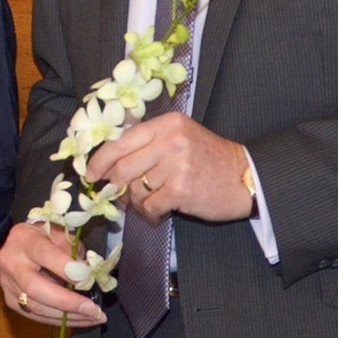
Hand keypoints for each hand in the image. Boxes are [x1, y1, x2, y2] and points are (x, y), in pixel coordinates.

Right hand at [0, 221, 106, 328]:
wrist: (14, 244)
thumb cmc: (42, 238)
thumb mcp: (59, 234)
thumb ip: (73, 252)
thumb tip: (87, 276)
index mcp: (25, 240)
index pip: (45, 255)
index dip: (66, 270)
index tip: (88, 280)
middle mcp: (12, 263)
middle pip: (36, 288)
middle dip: (68, 303)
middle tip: (94, 311)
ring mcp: (8, 284)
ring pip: (36, 307)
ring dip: (68, 317)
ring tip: (93, 318)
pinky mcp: (10, 300)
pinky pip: (35, 316)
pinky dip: (59, 320)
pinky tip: (78, 320)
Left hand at [86, 115, 254, 223]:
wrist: (245, 178)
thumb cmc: (208, 159)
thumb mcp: (180, 137)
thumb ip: (149, 143)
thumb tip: (108, 160)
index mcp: (167, 124)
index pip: (121, 141)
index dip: (100, 160)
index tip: (91, 173)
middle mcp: (171, 140)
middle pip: (122, 167)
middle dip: (115, 186)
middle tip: (117, 195)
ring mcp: (176, 165)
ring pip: (135, 189)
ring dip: (136, 202)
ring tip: (148, 203)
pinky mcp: (181, 189)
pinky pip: (149, 205)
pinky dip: (150, 213)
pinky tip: (159, 213)